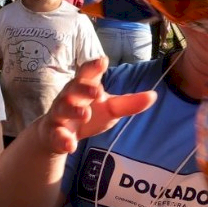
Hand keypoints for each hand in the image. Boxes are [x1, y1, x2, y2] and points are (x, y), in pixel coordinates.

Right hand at [39, 56, 156, 154]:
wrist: (58, 134)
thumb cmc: (88, 114)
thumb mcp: (110, 108)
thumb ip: (129, 103)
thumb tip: (154, 95)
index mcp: (83, 86)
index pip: (87, 73)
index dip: (94, 66)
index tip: (102, 61)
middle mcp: (69, 97)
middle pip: (73, 88)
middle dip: (84, 88)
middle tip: (98, 91)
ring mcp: (59, 114)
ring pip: (62, 109)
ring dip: (73, 110)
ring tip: (85, 114)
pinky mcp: (54, 132)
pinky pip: (56, 135)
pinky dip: (62, 139)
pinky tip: (71, 145)